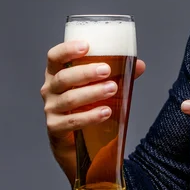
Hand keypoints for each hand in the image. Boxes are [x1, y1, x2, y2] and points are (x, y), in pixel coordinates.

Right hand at [40, 40, 145, 183]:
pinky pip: (71, 121)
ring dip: (92, 93)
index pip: (55, 57)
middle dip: (86, 72)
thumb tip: (139, 65)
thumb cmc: (89, 106)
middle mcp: (50, 90)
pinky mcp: (55, 129)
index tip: (86, 46)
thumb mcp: (103, 87)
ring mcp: (51, 110)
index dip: (67, 50)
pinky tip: (105, 112)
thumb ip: (120, 75)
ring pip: (69, 99)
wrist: (80, 142)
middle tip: (107, 70)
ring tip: (112, 88)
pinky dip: (90, 116)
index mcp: (58, 74)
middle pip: (63, 78)